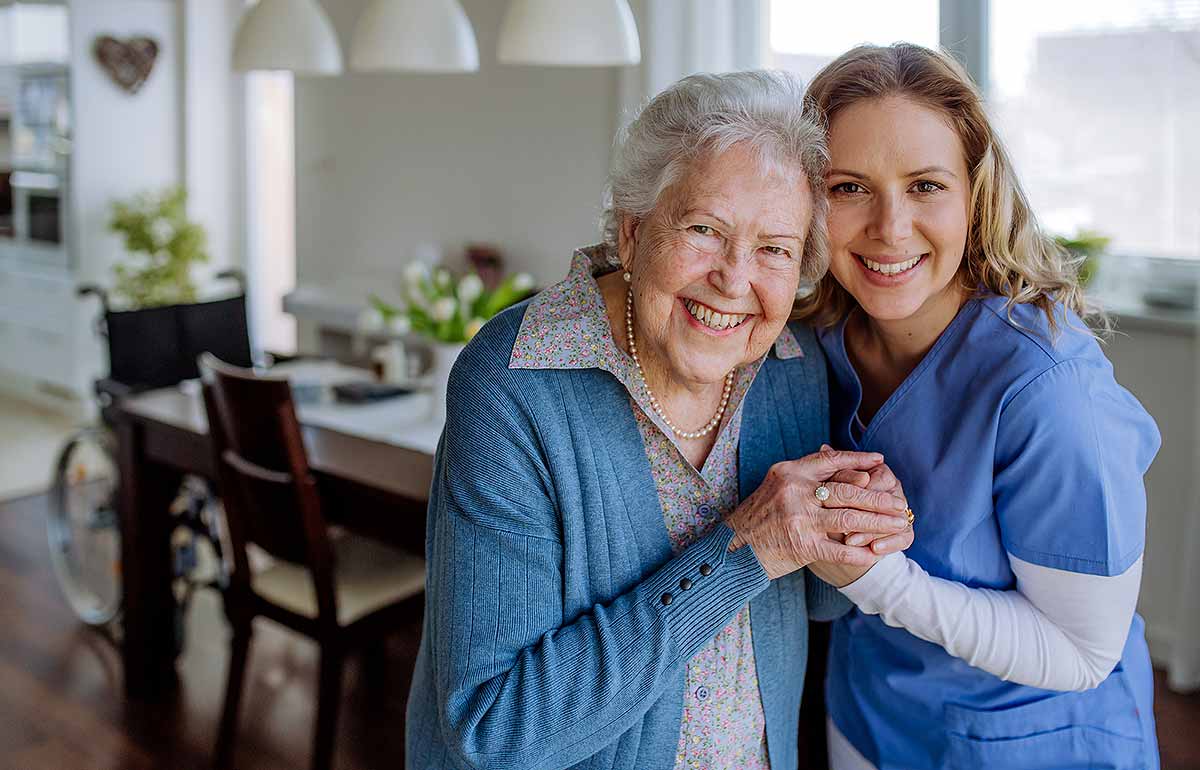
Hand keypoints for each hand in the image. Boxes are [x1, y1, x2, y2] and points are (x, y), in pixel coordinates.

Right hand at [724, 448, 910, 579]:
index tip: (879, 461)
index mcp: (789, 472)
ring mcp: (799, 519)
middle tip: (900, 502)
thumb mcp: (776, 487)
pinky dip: (861, 552)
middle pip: (848, 491)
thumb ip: (806, 476)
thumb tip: (844, 467)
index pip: (831, 460)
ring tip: (898, 524)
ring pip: (850, 518)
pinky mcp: (802, 546)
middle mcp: (794, 492)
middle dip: (878, 497)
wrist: (733, 550)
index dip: (858, 460)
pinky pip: (840, 549)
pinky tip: (876, 553)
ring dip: (878, 522)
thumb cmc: (757, 518)